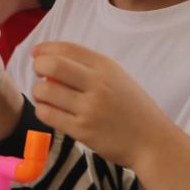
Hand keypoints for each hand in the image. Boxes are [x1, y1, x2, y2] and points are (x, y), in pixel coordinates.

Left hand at [30, 42, 174, 168]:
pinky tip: (50, 111)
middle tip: (38, 73)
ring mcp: (89, 108)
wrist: (152, 141)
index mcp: (107, 67)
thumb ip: (89, 69)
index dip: (46, 48)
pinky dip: (43, 110)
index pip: (68, 48)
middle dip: (38, 66)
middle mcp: (98, 84)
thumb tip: (52, 60)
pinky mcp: (82, 130)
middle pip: (52, 64)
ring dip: (38, 91)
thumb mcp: (118, 78)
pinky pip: (48, 115)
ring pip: (45, 91)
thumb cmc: (133, 109)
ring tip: (44, 96)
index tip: (36, 53)